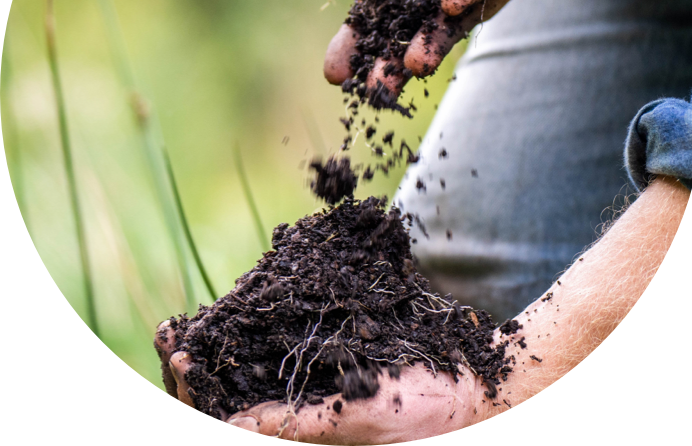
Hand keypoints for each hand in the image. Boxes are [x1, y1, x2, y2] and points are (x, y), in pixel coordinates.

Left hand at [154, 321, 486, 441]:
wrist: (473, 387)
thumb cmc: (425, 409)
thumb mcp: (361, 415)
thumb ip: (300, 423)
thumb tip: (232, 425)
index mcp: (304, 433)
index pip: (234, 419)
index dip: (201, 390)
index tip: (181, 350)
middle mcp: (302, 411)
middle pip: (234, 394)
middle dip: (203, 365)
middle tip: (174, 332)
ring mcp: (314, 387)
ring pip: (254, 368)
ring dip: (223, 344)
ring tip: (197, 318)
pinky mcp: (330, 365)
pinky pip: (283, 349)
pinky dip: (259, 328)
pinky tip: (249, 304)